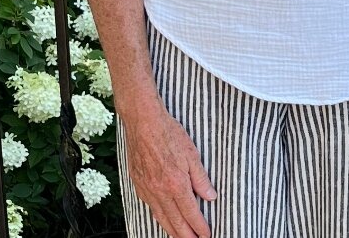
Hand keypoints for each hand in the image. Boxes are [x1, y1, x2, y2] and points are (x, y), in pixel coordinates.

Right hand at [121, 100, 217, 237]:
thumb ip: (201, 179)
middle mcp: (160, 191)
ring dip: (171, 230)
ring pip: (161, 217)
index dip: (199, 226)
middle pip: (175, 221)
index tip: (206, 235)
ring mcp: (147, 189)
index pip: (191, 213)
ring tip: (180, 237)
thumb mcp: (192, 154)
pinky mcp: (138, 184)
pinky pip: (150, 207)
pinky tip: (163, 219)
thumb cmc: (168, 134)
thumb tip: (210, 196)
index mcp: (176, 184)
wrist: (143, 123)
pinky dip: (158, 217)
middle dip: (186, 235)